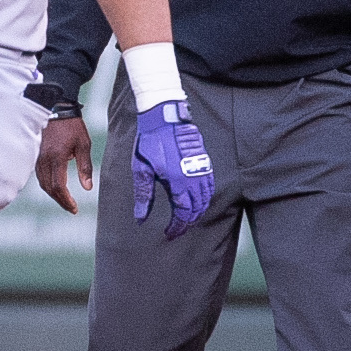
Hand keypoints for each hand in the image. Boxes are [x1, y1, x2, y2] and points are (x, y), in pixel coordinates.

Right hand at [37, 115, 93, 213]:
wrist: (57, 108)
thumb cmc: (72, 126)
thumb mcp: (84, 145)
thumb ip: (85, 167)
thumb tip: (87, 188)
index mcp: (56, 158)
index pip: (59, 186)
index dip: (66, 200)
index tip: (74, 208)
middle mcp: (44, 160)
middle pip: (49, 188)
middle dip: (60, 200)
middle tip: (71, 208)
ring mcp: (38, 157)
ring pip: (43, 183)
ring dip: (53, 194)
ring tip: (65, 200)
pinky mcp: (36, 155)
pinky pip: (39, 175)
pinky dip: (47, 184)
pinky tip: (56, 186)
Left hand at [132, 100, 214, 239]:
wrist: (164, 116)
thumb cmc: (150, 142)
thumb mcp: (141, 170)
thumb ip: (143, 196)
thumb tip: (140, 219)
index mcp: (177, 182)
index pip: (183, 213)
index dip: (177, 227)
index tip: (169, 234)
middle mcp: (193, 177)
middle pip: (196, 209)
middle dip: (187, 222)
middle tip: (176, 229)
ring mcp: (201, 168)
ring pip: (205, 199)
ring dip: (197, 212)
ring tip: (185, 218)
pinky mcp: (204, 160)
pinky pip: (209, 186)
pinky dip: (204, 198)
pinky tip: (196, 200)